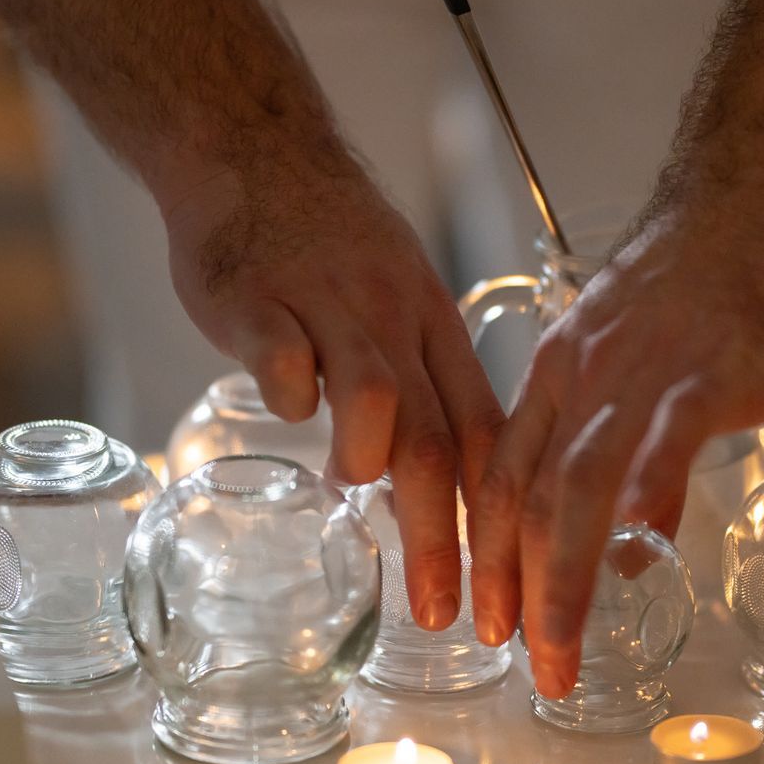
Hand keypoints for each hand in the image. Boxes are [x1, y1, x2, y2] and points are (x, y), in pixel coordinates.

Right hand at [161, 145, 504, 631]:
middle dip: (445, 541)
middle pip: (438, 444)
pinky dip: (289, 393)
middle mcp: (394, 324)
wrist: (255, 147)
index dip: (503, 531)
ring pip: (377, 398)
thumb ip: (410, 392)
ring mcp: (327, 309)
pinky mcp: (257, 298)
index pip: (488, 442)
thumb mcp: (399, 304)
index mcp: (435, 333)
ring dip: (371, 461)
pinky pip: (282, 356)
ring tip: (350, 493)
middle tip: (446, 616)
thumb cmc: (328, 242)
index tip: (508, 607)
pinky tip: (284, 410)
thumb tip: (409, 490)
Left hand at [469, 190, 763, 695]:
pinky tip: (642, 551)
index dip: (488, 555)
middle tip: (516, 660)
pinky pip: (664, 441)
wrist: (760, 191)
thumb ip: (629, 445)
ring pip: (579, 485)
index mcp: (560, 373)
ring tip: (560, 648)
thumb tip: (631, 536)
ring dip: (563, 577)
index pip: (502, 476)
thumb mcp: (643, 361)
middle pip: (527, 493)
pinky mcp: (706, 372)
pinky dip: (645, 497)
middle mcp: (583, 376)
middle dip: (514, 586)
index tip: (485, 620)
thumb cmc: (709, 278)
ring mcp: (641, 374)